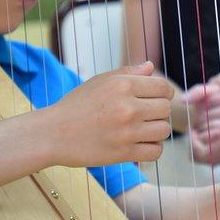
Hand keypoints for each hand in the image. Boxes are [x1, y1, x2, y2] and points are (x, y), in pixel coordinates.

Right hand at [46, 62, 173, 166]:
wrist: (53, 133)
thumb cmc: (76, 105)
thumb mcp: (100, 81)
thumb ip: (128, 72)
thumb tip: (151, 67)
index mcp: (123, 85)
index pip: (164, 87)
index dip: (163, 93)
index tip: (154, 99)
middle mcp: (128, 107)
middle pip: (166, 109)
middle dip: (158, 111)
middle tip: (144, 115)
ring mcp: (127, 132)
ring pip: (164, 130)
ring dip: (156, 131)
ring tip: (142, 130)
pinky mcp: (124, 153)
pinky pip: (156, 152)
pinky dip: (151, 149)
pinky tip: (140, 144)